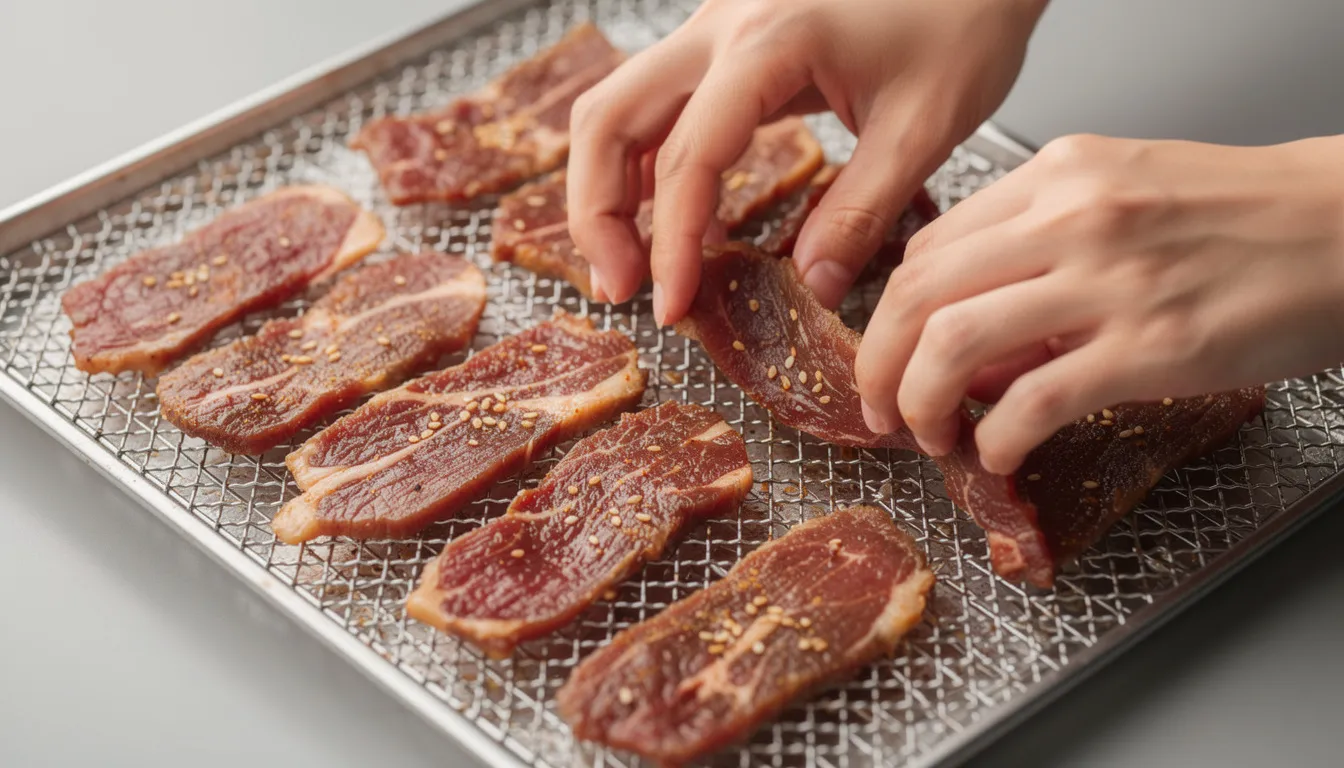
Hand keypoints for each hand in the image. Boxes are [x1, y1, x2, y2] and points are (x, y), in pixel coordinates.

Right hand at [566, 0, 1048, 322]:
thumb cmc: (963, 14)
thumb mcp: (925, 126)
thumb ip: (861, 212)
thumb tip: (811, 286)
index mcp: (766, 44)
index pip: (686, 159)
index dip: (671, 244)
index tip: (673, 305)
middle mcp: (721, 26)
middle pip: (608, 117)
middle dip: (595, 210)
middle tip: (620, 286)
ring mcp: (716, 27)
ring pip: (619, 105)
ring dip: (608, 186)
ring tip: (632, 263)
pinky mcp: (728, 40)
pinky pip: (660, 103)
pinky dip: (648, 164)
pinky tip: (677, 216)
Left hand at [856, 133, 1343, 472]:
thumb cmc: (1244, 218)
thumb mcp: (1123, 198)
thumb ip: (1038, 250)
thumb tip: (972, 335)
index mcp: (1058, 177)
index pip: (928, 249)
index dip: (891, 316)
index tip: (890, 354)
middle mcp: (1072, 217)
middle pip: (917, 293)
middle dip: (879, 365)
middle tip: (881, 408)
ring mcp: (1110, 281)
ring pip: (953, 344)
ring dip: (921, 403)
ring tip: (928, 434)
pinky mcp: (1152, 347)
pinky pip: (1031, 402)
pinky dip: (993, 439)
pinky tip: (995, 454)